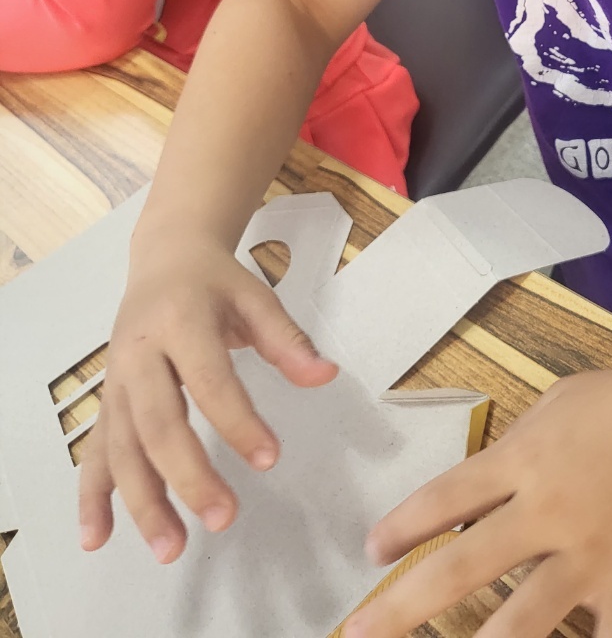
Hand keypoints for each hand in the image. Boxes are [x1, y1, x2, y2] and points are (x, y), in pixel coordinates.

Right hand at [79, 229, 337, 562]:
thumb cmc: (214, 281)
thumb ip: (288, 339)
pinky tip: (96, 537)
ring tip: (169, 548)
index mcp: (181, 320)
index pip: (209, 379)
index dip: (238, 420)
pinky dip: (92, 496)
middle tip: (223, 517)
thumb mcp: (256, 296)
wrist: (165, 257)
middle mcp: (140, 353)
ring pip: (122, 446)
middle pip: (157, 422)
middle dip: (187, 475)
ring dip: (142, 501)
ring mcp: (116, 380)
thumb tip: (325, 376)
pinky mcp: (107, 400)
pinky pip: (94, 451)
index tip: (270, 458)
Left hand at [343, 357, 611, 637]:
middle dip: (400, 608)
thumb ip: (515, 449)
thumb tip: (476, 491)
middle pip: (458, 570)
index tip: (371, 551)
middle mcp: (545, 515)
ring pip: (518, 627)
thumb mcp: (557, 403)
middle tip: (356, 634)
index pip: (442, 499)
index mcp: (522, 461)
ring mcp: (589, 560)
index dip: (399, 529)